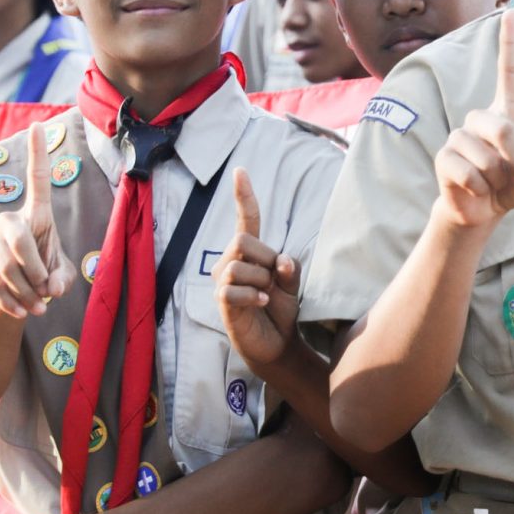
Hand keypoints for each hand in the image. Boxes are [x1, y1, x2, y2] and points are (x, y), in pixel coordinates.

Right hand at [0, 121, 72, 319]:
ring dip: (27, 293)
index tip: (38, 125)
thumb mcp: (60, 277)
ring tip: (39, 308)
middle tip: (46, 292)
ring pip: (7, 267)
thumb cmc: (42, 277)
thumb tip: (50, 287)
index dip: (38, 154)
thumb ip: (61, 280)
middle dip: (33, 269)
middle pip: (18, 239)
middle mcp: (9, 222)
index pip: (37, 181)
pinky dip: (13, 304)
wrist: (13, 300)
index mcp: (35, 216)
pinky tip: (22, 313)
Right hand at [216, 168, 299, 370]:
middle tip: (273, 279)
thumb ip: (288, 267)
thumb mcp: (292, 284)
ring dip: (261, 280)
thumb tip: (281, 260)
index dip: (243, 196)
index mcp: (249, 252)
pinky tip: (264, 302)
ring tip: (269, 296)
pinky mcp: (222, 303)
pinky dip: (255, 295)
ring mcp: (223, 283)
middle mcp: (230, 262)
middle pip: (241, 240)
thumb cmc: (281, 309)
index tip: (241, 170)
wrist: (278, 343)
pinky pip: (232, 289)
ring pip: (238, 265)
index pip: (245, 219)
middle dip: (264, 257)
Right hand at [433, 16, 513, 229]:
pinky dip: (479, 189)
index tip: (511, 12)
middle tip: (511, 172)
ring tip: (492, 182)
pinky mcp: (444, 158)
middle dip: (513, 156)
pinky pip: (467, 173)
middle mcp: (481, 118)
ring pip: (485, 157)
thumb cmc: (513, 186)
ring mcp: (459, 136)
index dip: (510, 44)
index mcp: (507, 113)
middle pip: (501, 126)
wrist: (482, 210)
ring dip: (496, 179)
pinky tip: (476, 190)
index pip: (510, 73)